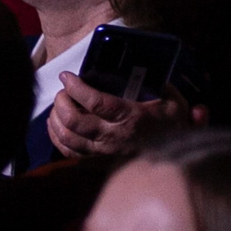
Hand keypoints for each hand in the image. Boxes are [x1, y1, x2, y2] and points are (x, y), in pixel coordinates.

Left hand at [46, 76, 201, 159]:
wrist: (174, 161)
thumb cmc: (172, 128)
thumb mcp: (174, 103)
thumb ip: (162, 85)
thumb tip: (148, 68)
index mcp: (130, 117)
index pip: (95, 102)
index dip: (76, 88)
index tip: (67, 76)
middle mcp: (113, 137)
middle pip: (74, 121)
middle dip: (62, 102)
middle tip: (63, 91)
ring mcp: (103, 152)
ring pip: (67, 138)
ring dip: (56, 119)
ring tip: (59, 105)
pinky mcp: (97, 161)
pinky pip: (68, 152)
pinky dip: (57, 137)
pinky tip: (56, 124)